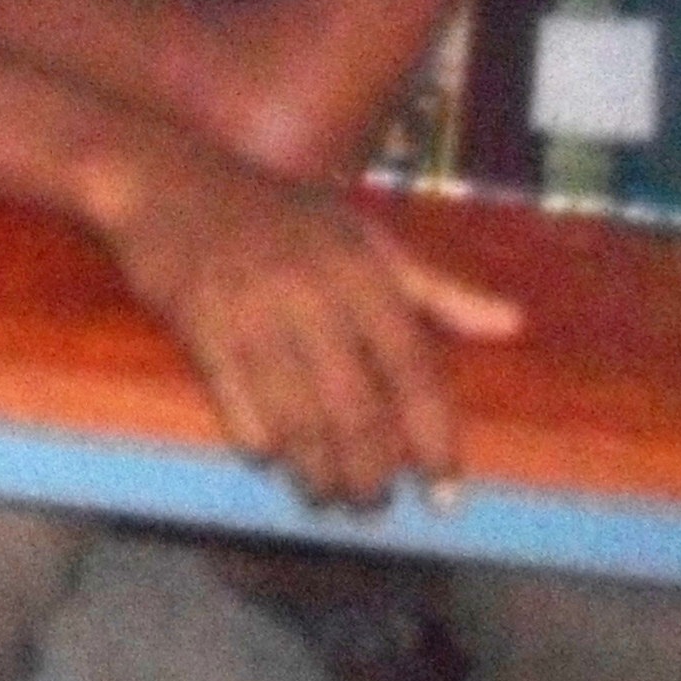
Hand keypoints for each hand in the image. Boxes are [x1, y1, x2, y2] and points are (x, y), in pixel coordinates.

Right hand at [95, 137, 518, 510]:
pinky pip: (240, 411)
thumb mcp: (362, 235)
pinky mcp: (200, 328)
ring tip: (329, 495)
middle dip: (370, 475)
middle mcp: (311, 291)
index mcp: (360, 269)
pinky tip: (271, 456)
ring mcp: (252, 311)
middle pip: (356, 413)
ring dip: (318, 475)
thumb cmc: (276, 212)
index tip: (445, 491)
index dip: (434, 439)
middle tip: (373, 502)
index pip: (412, 371)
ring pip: (300, 423)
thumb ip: (437, 288)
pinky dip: (261, 446)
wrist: (166, 179)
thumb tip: (514, 325)